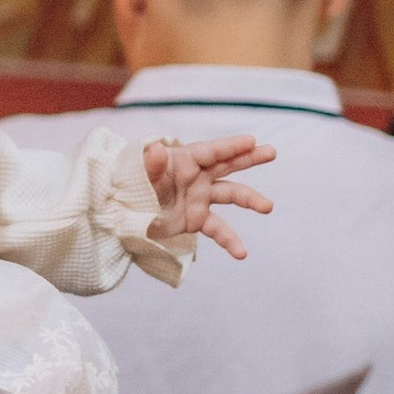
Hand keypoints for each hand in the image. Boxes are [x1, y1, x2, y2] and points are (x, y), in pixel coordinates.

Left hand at [142, 132, 274, 257]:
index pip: (211, 151)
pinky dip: (230, 240)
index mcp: (184, 160)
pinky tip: (242, 253)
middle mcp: (197, 176)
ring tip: (268, 207)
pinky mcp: (197, 219)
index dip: (230, 146)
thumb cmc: (130, 185)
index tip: (251, 141)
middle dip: (249, 157)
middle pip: (228, 164)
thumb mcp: (138, 174)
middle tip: (271, 152)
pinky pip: (218, 229)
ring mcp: (200, 197)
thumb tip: (156, 150)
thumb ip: (149, 165)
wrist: (122, 212)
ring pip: (230, 195)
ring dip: (250, 200)